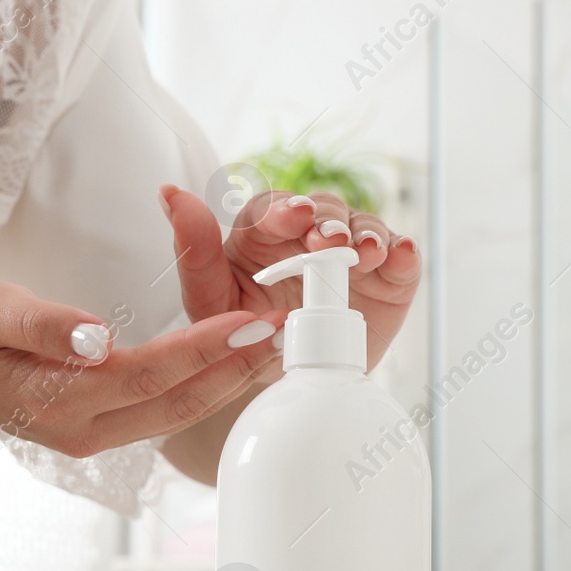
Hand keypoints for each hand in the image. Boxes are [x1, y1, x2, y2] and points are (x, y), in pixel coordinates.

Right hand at [0, 281, 285, 458]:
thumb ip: (40, 323)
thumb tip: (97, 336)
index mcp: (58, 399)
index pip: (146, 374)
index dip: (201, 349)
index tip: (247, 320)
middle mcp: (85, 430)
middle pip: (176, 403)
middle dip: (233, 368)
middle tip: (285, 329)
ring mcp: (96, 437)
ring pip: (177, 414)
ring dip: (228, 381)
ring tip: (273, 343)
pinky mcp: (104, 431)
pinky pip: (165, 412)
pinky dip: (204, 387)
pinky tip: (234, 361)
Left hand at [158, 185, 420, 369]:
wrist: (281, 378)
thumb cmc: (239, 332)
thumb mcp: (209, 300)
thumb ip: (192, 251)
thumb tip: (168, 192)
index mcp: (266, 231)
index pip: (275, 208)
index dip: (283, 210)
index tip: (290, 218)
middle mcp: (312, 233)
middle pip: (325, 212)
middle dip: (327, 224)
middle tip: (328, 244)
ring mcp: (353, 254)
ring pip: (364, 228)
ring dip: (365, 236)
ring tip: (363, 253)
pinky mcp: (388, 277)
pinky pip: (400, 259)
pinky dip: (402, 253)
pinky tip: (398, 255)